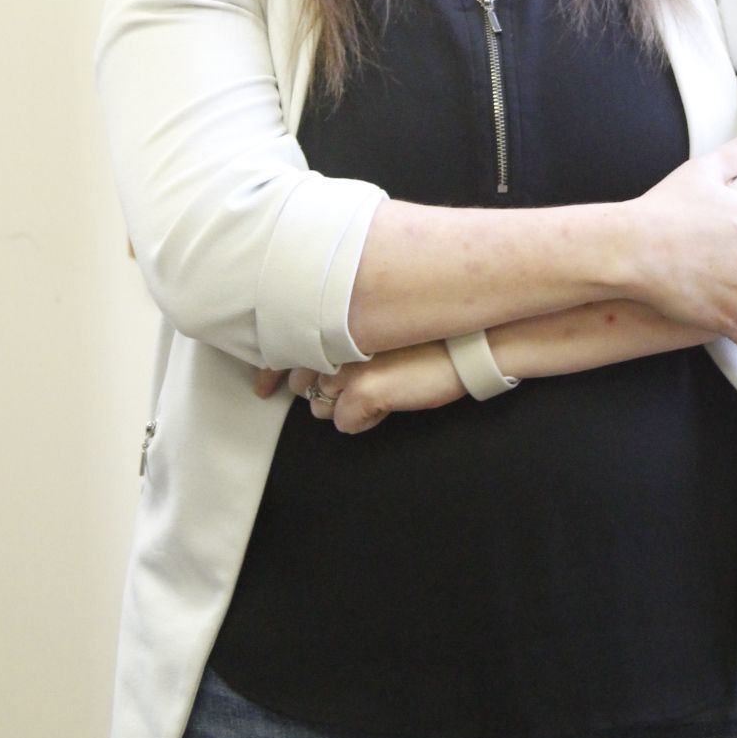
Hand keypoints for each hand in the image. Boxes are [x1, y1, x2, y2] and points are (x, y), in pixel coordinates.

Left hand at [253, 339, 466, 432]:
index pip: (284, 343)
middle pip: (300, 379)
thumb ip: (354, 328)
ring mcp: (345, 367)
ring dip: (336, 403)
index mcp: (335, 315)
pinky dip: (360, 419)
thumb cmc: (437, 325)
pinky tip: (382, 407)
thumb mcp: (387, 318)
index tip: (263, 386)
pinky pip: (344, 422)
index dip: (271, 369)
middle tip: (337, 385)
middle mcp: (333, 338)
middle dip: (314, 386)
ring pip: (319, 403)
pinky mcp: (363, 394)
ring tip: (369, 392)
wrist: (473, 338)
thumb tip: (335, 353)